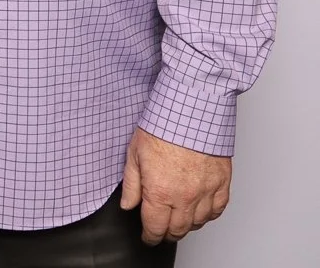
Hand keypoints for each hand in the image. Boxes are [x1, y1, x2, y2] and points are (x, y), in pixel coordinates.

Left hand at [120, 127, 231, 243]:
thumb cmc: (162, 127)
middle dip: (166, 234)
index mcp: (160, 191)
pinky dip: (208, 215)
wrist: (190, 112)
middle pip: (177, 229)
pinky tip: (200, 212)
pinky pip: (217, 209)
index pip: (155, 226)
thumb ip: (131, 184)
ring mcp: (206, 191)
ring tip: (178, 222)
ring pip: (198, 222)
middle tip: (161, 233)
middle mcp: (185, 196)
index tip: (148, 238)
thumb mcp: (134, 154)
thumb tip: (127, 204)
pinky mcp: (222, 183)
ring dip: (186, 226)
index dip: (150, 236)